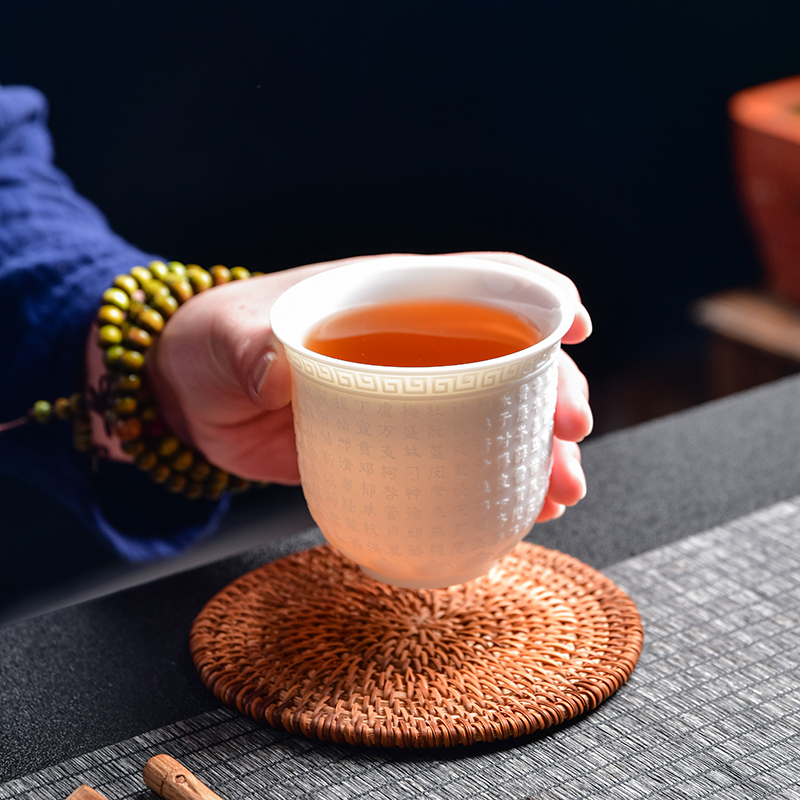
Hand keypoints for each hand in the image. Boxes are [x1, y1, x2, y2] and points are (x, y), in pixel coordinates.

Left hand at [90, 253, 592, 518]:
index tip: (575, 327)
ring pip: (492, 418)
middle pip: (506, 359)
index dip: (536, 297)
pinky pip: (453, 463)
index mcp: (389, 298)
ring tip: (559, 494)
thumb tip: (278, 373)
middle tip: (570, 438)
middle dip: (551, 393)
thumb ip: (250, 348)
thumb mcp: (227, 337)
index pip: (480, 284)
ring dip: (535, 453)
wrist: (192, 400)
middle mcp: (411, 346)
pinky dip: (489, 487)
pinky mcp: (392, 447)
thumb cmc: (213, 345)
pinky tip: (514, 514)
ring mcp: (406, 399)